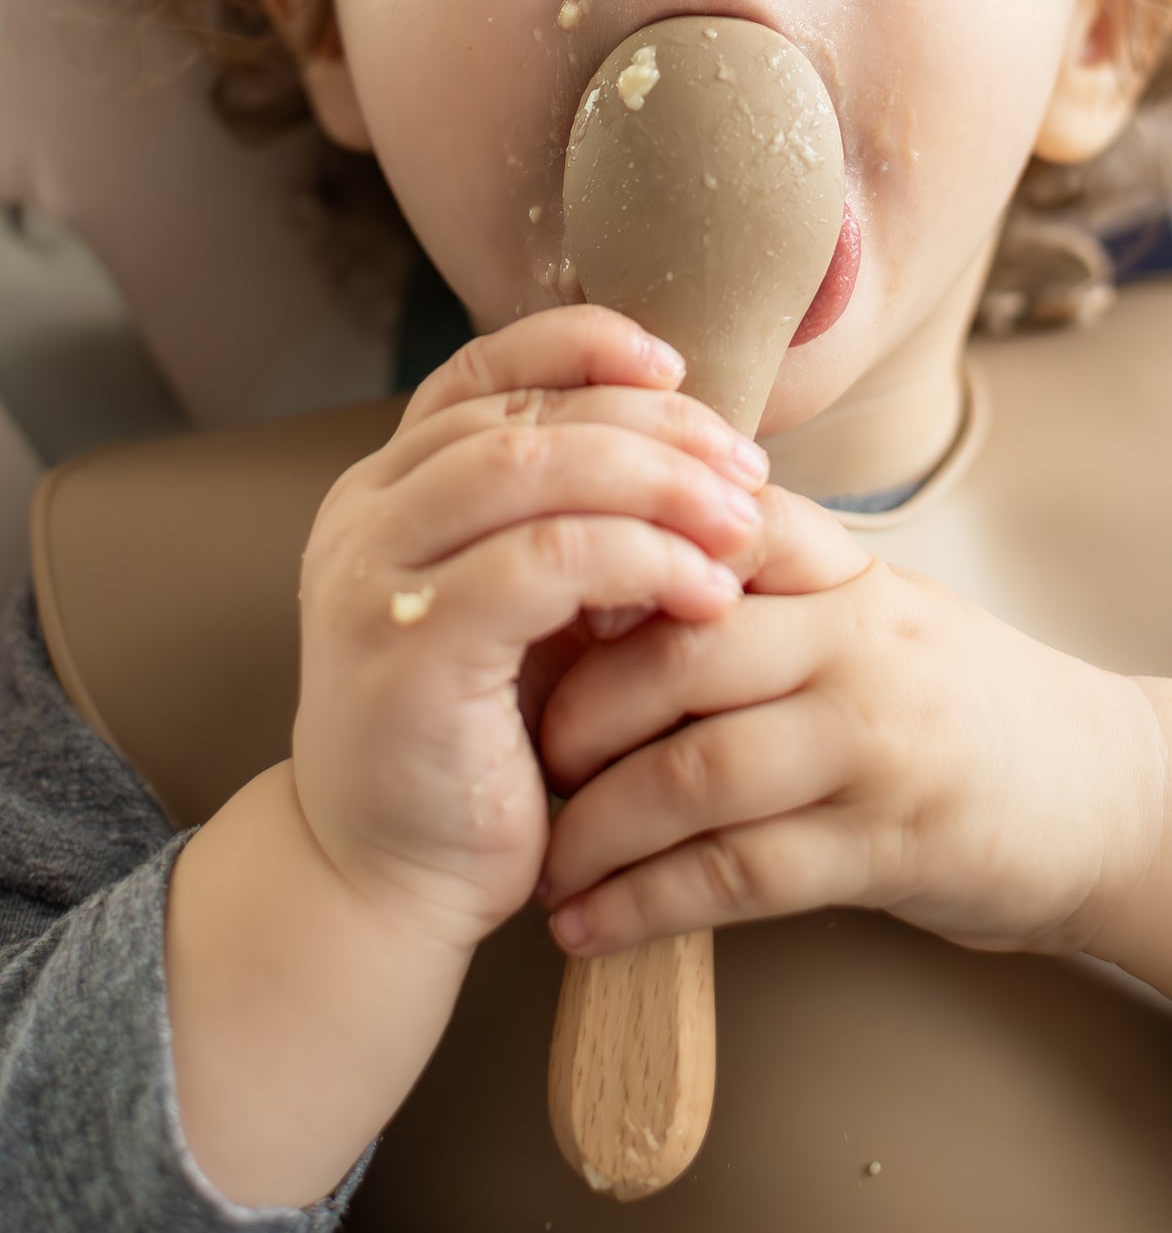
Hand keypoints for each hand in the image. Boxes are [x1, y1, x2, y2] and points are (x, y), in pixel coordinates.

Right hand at [289, 305, 771, 953]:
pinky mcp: (410, 653)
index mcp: (389, 489)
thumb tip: (703, 454)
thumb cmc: (478, 744)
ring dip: (659, 483)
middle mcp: (366, 517)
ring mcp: (375, 580)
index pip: (481, 369)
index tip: (677, 367)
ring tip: (742, 522)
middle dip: (652, 426)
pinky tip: (709, 595)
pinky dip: (644, 561)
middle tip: (745, 467)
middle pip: (524, 413)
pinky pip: (548, 563)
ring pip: (533, 470)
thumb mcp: (523, 611)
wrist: (384, 886)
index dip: (582, 346)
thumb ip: (571, 524)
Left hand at [535, 485, 1166, 958]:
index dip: (611, 552)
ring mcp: (879, 740)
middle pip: (683, 648)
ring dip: (596, 824)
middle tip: (511, 750)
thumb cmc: (958, 698)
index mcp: (846, 570)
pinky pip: (743, 874)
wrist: (1107, 792)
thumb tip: (602, 591)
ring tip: (540, 860)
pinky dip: (650, 905)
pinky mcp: (891, 843)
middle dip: (577, 708)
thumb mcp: (875, 609)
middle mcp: (861, 638)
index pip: (713, 522)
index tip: (531, 598)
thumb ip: (765, 590)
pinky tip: (591, 927)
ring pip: (699, 768)